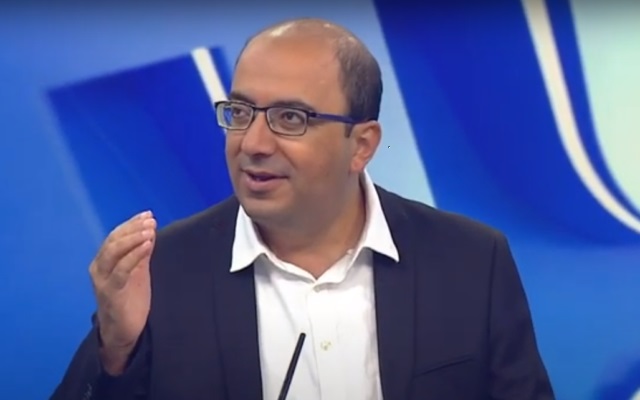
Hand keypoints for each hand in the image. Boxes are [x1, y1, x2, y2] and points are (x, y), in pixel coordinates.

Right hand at [89, 210, 156, 373]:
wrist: (123, 331)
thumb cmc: (130, 300)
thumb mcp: (137, 271)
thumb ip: (141, 252)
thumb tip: (150, 230)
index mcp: (104, 261)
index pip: (115, 236)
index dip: (131, 224)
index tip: (148, 214)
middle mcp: (99, 268)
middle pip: (112, 241)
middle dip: (132, 228)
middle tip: (150, 220)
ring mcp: (103, 281)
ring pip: (113, 253)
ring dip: (132, 239)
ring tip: (149, 230)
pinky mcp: (111, 294)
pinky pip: (121, 271)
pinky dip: (134, 256)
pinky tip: (147, 246)